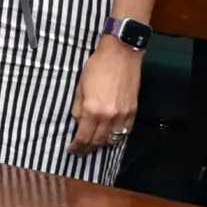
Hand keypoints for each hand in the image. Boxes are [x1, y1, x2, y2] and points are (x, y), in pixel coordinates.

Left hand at [68, 37, 140, 156]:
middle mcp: (109, 117)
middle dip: (88, 148)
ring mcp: (123, 115)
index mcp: (92, 110)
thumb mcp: (80, 86)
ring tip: (94, 144)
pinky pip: (125, 131)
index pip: (84, 137)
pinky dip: (117, 136)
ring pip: (113, 139)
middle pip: (98, 141)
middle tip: (81, 150)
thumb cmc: (97, 67)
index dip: (77, 146)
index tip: (72, 150)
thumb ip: (78, 107)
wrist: (121, 55)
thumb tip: (79, 122)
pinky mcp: (133, 112)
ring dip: (102, 144)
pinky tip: (110, 135)